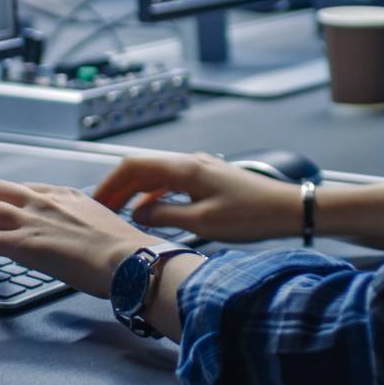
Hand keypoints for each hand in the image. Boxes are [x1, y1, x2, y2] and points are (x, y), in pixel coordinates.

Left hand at [0, 181, 158, 296]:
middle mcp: (44, 202)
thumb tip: (79, 239)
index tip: (10, 220)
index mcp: (65, 195)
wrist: (128, 260)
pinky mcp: (22, 244)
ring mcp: (31, 220)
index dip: (12, 205)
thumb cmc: (123, 250)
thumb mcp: (101, 222)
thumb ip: (82, 223)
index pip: (26, 189)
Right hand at [92, 152, 301, 242]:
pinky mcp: (208, 179)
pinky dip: (154, 194)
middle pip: (142, 168)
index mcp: (185, 168)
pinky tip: (151, 212)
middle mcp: (190, 162)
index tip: (95, 201)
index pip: (134, 166)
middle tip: (101, 210)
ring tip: (119, 213)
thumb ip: (165, 216)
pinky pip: (171, 182)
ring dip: (135, 192)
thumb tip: (138, 214)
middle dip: (118, 188)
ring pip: (156, 175)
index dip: (110, 183)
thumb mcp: (202, 222)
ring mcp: (200, 168)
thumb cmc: (251, 215)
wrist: (288, 209)